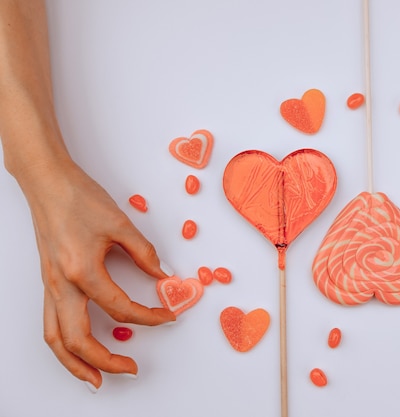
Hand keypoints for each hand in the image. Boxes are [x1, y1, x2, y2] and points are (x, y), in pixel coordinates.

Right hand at [22, 160, 174, 390]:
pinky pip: (49, 324)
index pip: (120, 308)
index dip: (148, 317)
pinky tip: (76, 350)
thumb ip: (145, 253)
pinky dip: (62, 345)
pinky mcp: (47, 282)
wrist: (47, 183)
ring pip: (55, 339)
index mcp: (82, 270)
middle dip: (106, 361)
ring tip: (96, 378)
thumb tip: (164, 275)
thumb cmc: (79, 198)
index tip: (167, 316)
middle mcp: (61, 285)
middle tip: (131, 369)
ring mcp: (50, 286)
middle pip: (79, 339)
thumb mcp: (120, 224)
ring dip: (76, 364)